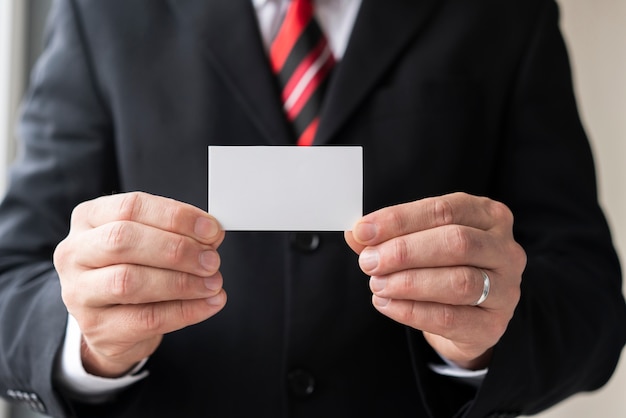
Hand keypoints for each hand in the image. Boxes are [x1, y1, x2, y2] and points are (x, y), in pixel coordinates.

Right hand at [54, 192, 226, 376]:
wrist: (114, 322)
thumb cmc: (133, 269)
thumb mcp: (150, 241)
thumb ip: (178, 233)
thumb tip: (212, 234)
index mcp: (88, 219)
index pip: (131, 207)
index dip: (176, 217)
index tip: (211, 229)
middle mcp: (75, 252)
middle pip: (123, 240)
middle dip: (177, 249)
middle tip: (211, 260)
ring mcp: (79, 293)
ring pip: (129, 281)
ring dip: (182, 282)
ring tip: (213, 283)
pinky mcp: (97, 328)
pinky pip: (146, 319)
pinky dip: (185, 310)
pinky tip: (209, 304)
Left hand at [345, 192, 525, 368]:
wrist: (465, 318)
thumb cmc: (441, 268)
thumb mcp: (419, 244)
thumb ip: (388, 236)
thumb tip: (356, 232)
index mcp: (488, 216)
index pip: (444, 210)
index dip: (400, 219)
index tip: (364, 230)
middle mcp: (505, 249)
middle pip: (456, 242)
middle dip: (405, 251)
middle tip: (369, 262)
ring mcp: (506, 289)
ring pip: (458, 281)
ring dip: (409, 282)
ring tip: (377, 284)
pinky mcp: (493, 325)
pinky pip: (451, 317)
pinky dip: (412, 311)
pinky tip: (388, 304)